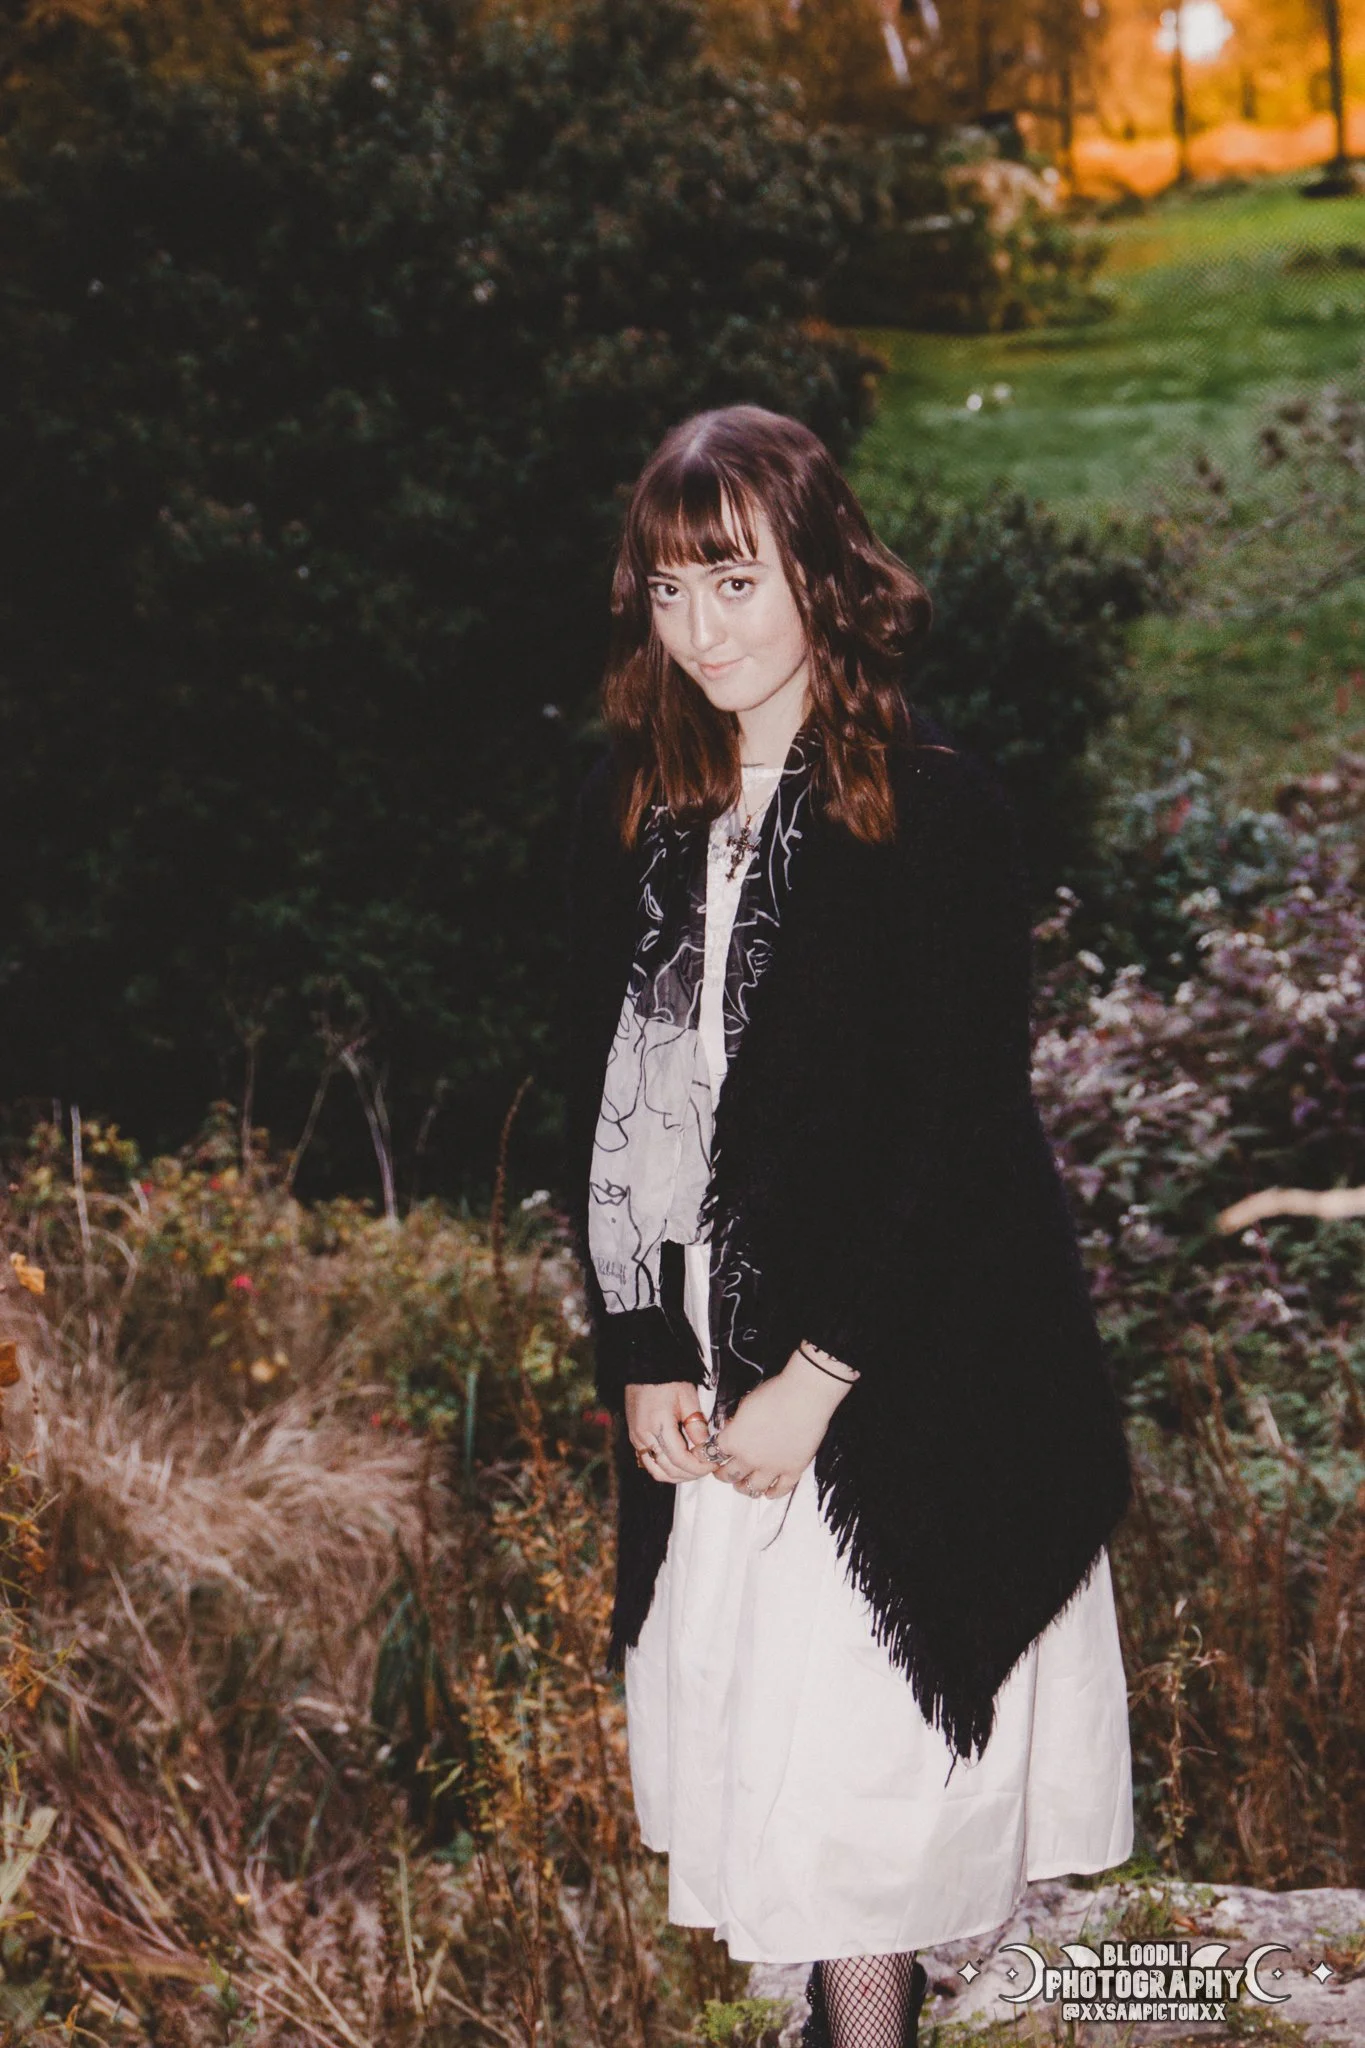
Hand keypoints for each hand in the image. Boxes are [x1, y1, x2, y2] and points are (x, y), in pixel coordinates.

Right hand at [624, 1381, 713, 1483]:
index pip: (680, 1459)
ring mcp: (637, 1438)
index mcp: (658, 1425)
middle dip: (691, 1474)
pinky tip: (679, 1463)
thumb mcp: (687, 1397)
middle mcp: (644, 1436)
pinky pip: (649, 1462)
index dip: (698, 1467)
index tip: (713, 1464)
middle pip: (668, 1469)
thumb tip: (705, 1446)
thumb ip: (696, 1424)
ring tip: (695, 1468)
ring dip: (677, 1475)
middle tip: (708, 1467)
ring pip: (656, 1471)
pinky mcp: (635, 1437)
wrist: (643, 1367)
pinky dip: (665, 1468)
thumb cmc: (665, 1378)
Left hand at [706, 1347, 856, 1499]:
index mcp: (733, 1440)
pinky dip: (773, 1493)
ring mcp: (772, 1467)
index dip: (707, 1455)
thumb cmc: (774, 1393)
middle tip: (723, 1472)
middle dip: (723, 1475)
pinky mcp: (793, 1470)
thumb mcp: (745, 1404)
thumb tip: (733, 1428)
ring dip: (744, 1488)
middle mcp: (749, 1458)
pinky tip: (769, 1492)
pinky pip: (780, 1490)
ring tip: (743, 1485)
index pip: (711, 1454)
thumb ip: (736, 1422)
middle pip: (729, 1475)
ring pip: (752, 1488)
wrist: (804, 1396)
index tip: (708, 1456)